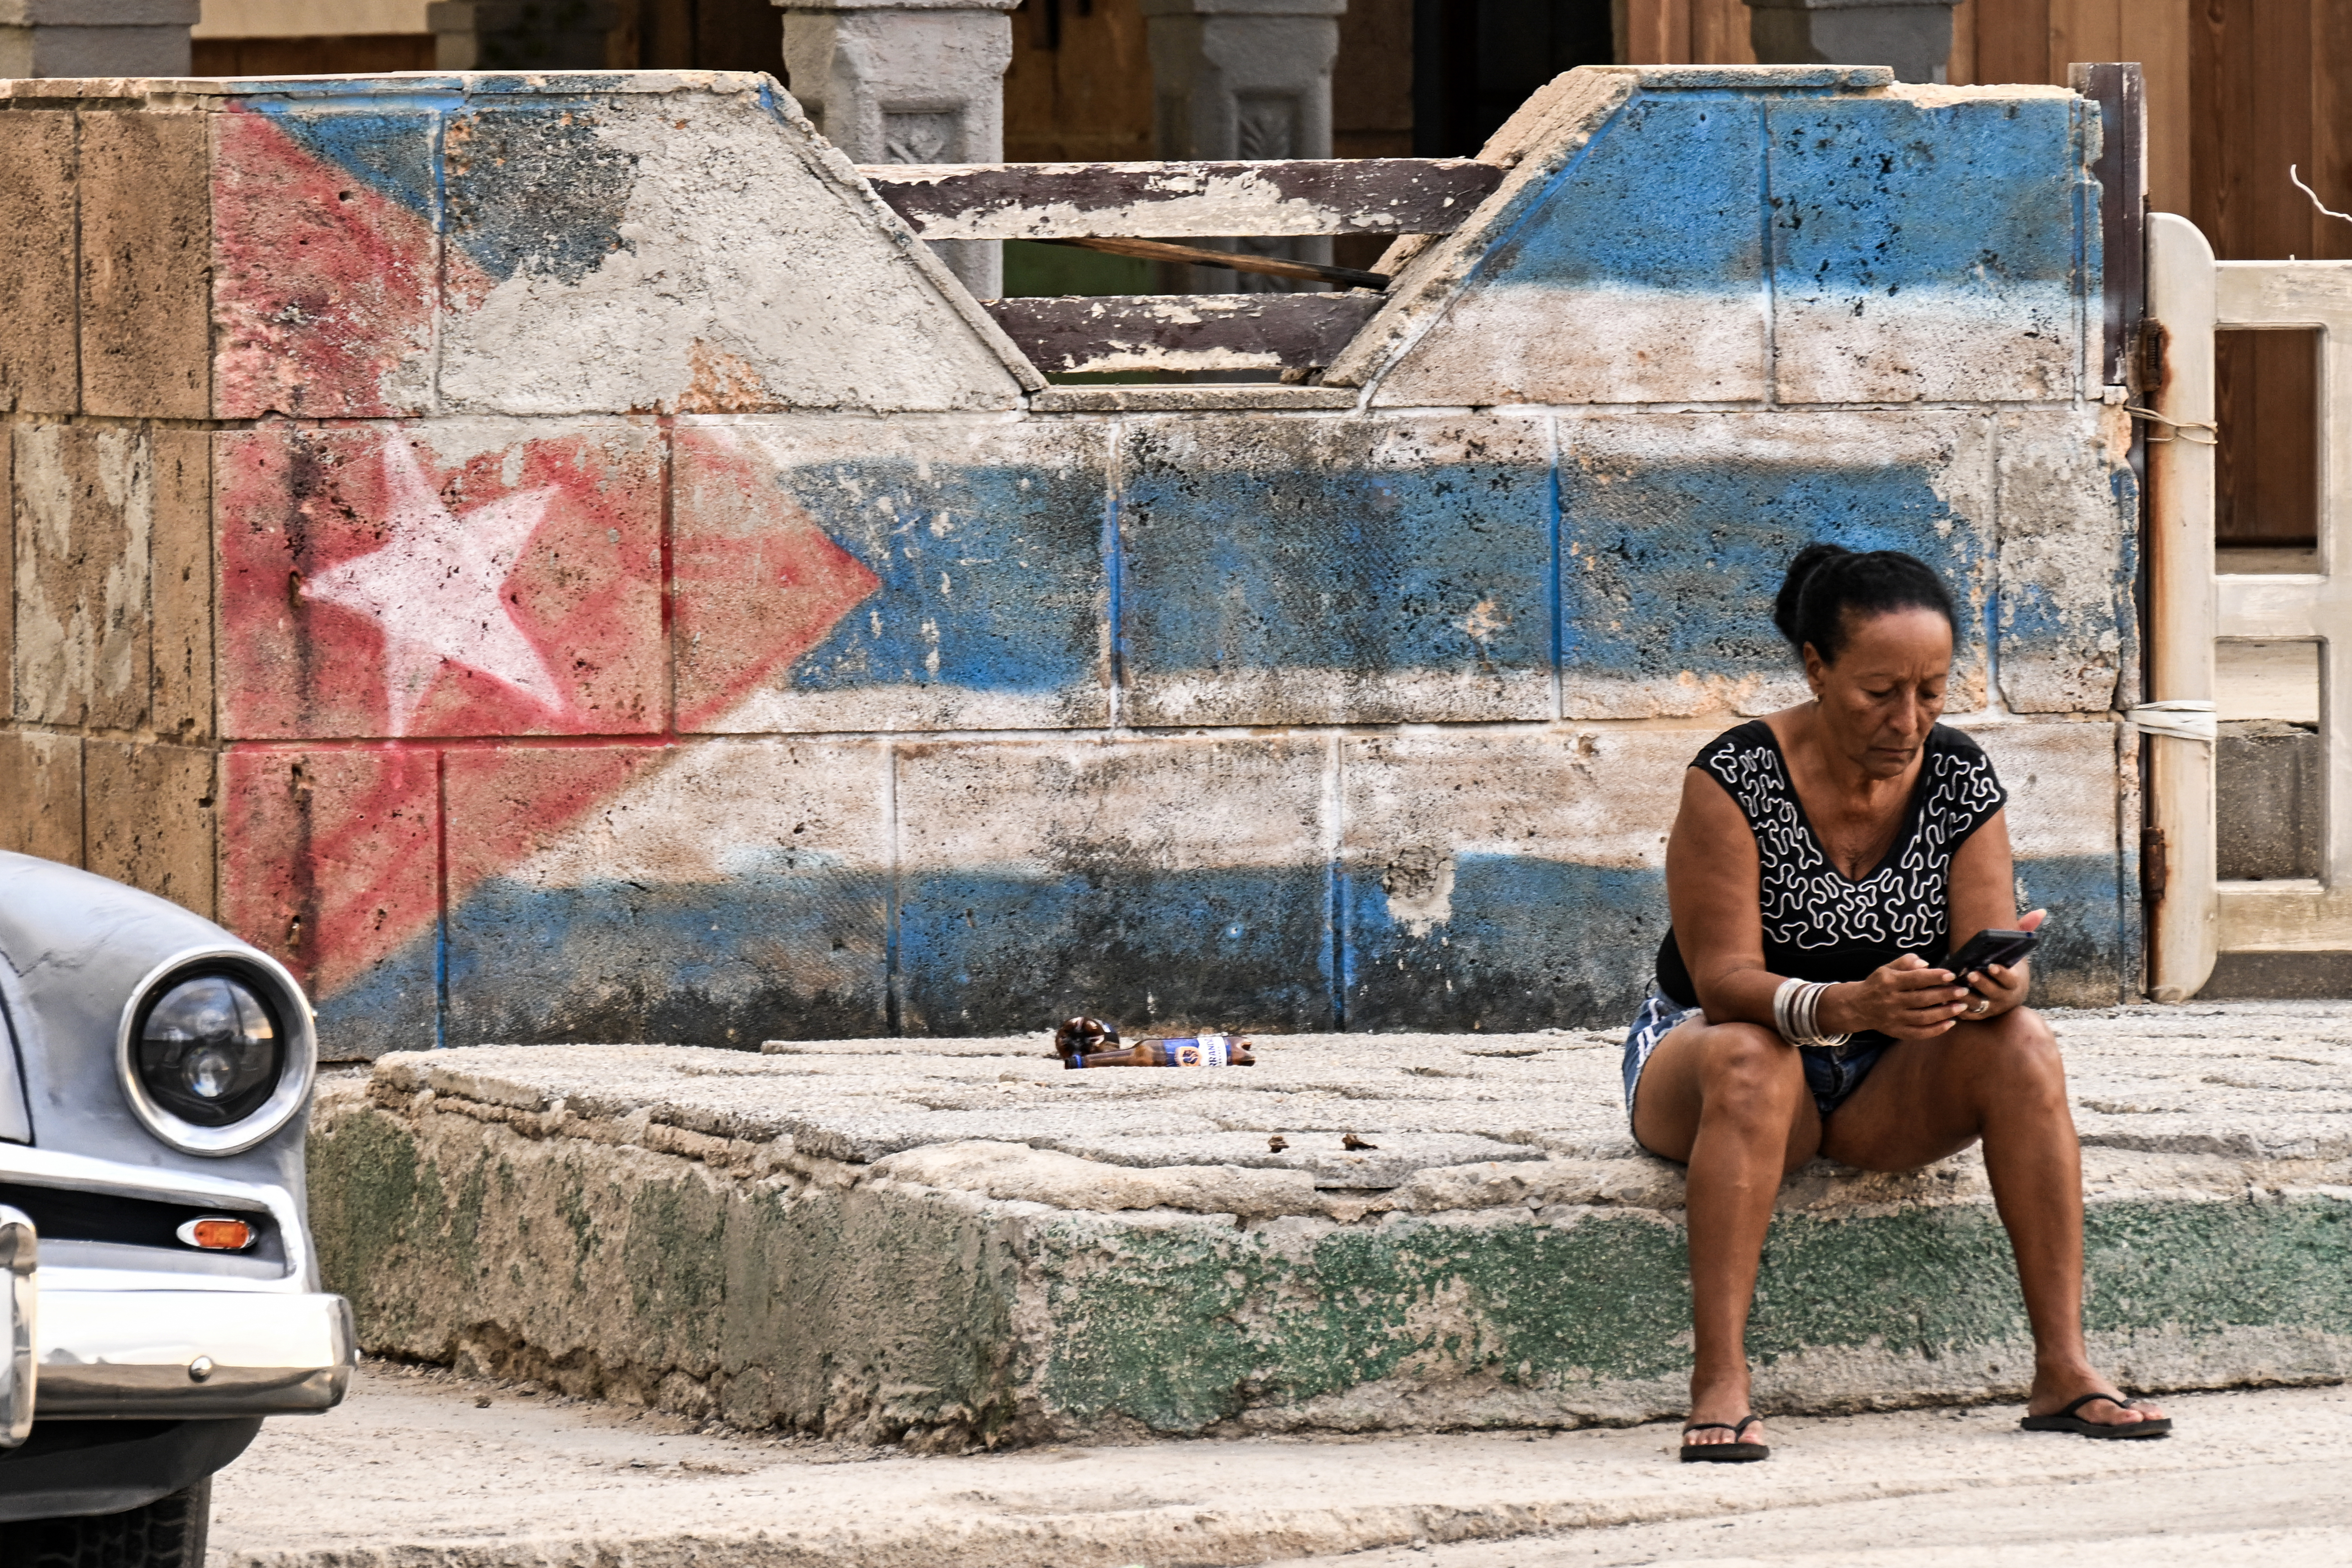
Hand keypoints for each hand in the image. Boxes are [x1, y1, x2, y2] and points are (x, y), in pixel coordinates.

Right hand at [1819, 954, 1972, 1039]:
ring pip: (1923, 1017)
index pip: (1915, 979)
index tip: (1951, 975)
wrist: (1857, 1006)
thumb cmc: (1877, 984)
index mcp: (1889, 982)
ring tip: (1961, 1007)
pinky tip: (1949, 1023)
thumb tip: (1925, 964)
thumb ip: (1905, 962)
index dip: (1934, 976)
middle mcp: (1891, 1001)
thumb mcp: (1886, 968)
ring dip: (1944, 1013)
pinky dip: (1935, 1030)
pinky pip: (1918, 1033)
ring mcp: (1894, 1018)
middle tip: (1963, 991)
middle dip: (1945, 995)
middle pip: (1922, 999)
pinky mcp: (1896, 1031)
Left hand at [1959, 908, 2044, 1019]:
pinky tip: (1946, 999)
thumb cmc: (2006, 968)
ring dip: (1967, 997)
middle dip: (1982, 984)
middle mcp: (2003, 999)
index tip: (1992, 965)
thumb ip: (2024, 932)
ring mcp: (1990, 1009)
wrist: (2003, 996)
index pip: (2010, 980)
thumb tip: (2040, 911)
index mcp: (2013, 984)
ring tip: (1956, 986)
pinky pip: (1966, 1014)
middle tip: (1970, 974)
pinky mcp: (1976, 1015)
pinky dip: (1957, 1008)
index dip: (2001, 974)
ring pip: (1978, 1005)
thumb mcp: (2015, 951)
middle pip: (1993, 993)